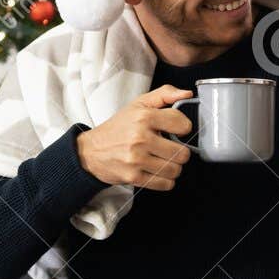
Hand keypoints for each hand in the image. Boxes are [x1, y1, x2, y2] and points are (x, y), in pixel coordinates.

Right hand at [76, 85, 193, 189]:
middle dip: (179, 152)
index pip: (182, 125)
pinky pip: (164, 184)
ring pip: (175, 170)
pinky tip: (157, 171)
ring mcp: (136, 159)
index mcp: (144, 117)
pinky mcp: (133, 177)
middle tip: (169, 149)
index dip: (183, 128)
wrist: (91, 151)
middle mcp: (140, 138)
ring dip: (172, 167)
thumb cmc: (118, 128)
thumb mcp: (139, 104)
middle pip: (182, 153)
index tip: (176, 131)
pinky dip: (165, 180)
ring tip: (162, 160)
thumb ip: (165, 94)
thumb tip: (187, 94)